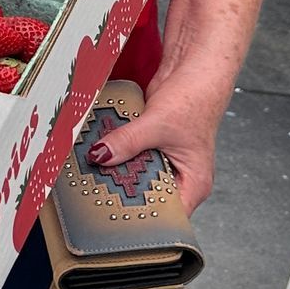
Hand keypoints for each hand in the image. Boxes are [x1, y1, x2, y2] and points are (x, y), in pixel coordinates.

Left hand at [85, 65, 232, 215]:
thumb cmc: (195, 99)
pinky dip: (117, 157)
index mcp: (193, 184)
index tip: (115, 218)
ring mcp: (164, 163)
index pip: (167, 217)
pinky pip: (129, 159)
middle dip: (123, 195)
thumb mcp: (157, 124)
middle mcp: (180, 178)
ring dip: (117, 174)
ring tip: (94, 177)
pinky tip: (100, 157)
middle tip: (97, 197)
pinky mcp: (149, 148)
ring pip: (135, 178)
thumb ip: (127, 142)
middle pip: (147, 199)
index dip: (143, 220)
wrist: (193, 68)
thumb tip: (100, 156)